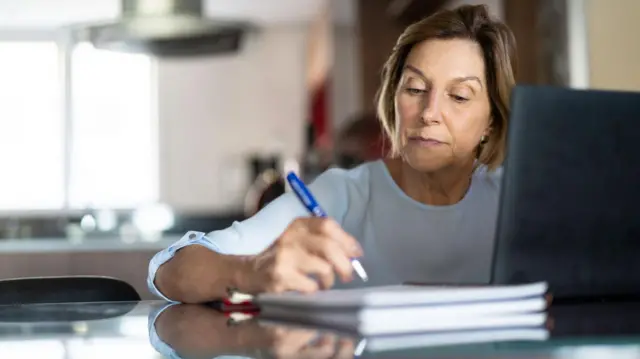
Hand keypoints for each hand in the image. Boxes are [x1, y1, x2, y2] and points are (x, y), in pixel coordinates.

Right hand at [247, 217, 362, 292]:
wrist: (249, 272)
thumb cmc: (282, 257)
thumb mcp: (299, 241)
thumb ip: (323, 242)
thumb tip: (354, 252)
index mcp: (298, 226)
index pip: (327, 225)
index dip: (346, 240)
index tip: (356, 253)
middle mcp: (291, 237)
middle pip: (329, 247)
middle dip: (344, 264)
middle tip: (348, 275)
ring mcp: (284, 257)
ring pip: (322, 268)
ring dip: (329, 280)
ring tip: (325, 284)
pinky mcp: (280, 277)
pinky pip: (310, 285)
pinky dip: (315, 290)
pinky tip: (309, 289)